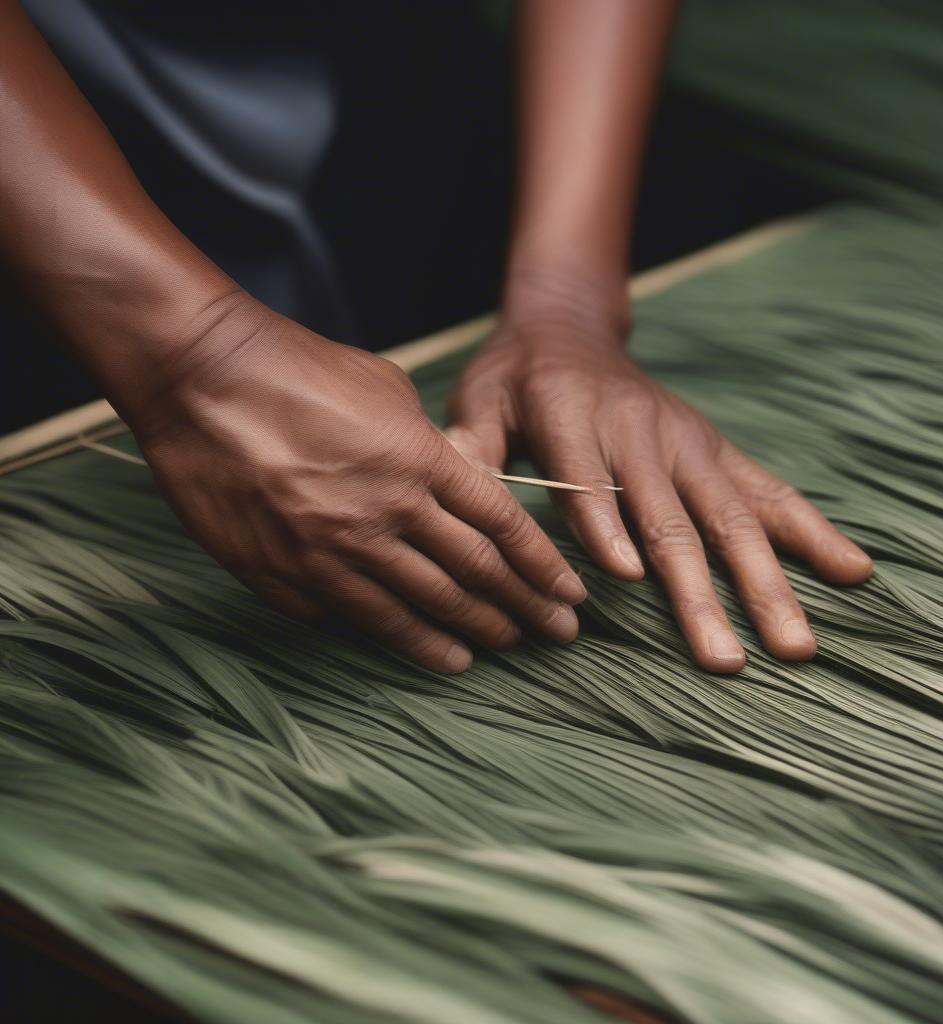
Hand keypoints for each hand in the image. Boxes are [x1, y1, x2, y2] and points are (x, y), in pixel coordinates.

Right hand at [125, 296, 585, 672]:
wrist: (202, 379)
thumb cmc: (296, 370)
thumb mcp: (384, 389)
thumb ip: (426, 444)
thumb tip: (451, 483)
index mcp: (421, 460)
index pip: (503, 527)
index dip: (543, 568)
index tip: (569, 595)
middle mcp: (388, 512)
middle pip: (474, 576)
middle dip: (524, 609)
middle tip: (555, 635)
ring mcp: (336, 549)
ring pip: (421, 609)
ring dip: (470, 634)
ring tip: (501, 649)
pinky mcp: (287, 575)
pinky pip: (354, 617)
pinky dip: (401, 638)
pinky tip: (428, 653)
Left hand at [445, 316, 872, 672]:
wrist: (568, 326)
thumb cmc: (514, 377)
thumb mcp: (477, 400)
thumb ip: (471, 447)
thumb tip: (458, 500)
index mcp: (570, 417)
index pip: (588, 476)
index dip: (606, 524)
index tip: (629, 578)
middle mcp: (639, 430)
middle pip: (672, 516)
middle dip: (702, 592)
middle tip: (728, 661)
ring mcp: (686, 441)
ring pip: (731, 516)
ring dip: (766, 582)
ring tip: (796, 644)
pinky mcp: (713, 448)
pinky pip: (768, 490)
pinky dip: (810, 530)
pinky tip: (852, 568)